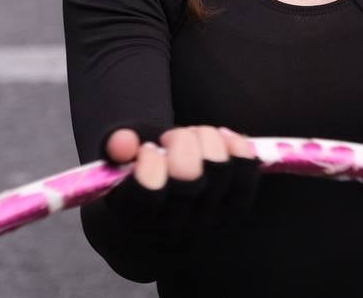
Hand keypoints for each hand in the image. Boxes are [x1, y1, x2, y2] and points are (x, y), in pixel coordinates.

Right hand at [102, 125, 258, 244]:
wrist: (161, 213)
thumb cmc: (138, 176)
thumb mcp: (119, 161)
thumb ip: (116, 146)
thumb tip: (124, 142)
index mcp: (136, 218)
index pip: (149, 194)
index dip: (151, 163)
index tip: (149, 149)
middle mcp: (173, 228)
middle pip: (189, 180)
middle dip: (182, 142)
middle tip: (172, 135)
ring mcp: (207, 222)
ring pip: (220, 171)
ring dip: (208, 139)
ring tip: (195, 135)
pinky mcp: (234, 212)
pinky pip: (246, 177)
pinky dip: (239, 148)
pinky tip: (223, 136)